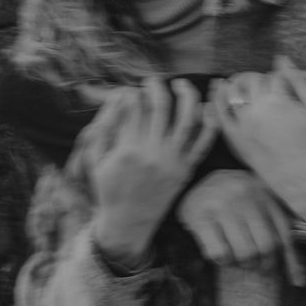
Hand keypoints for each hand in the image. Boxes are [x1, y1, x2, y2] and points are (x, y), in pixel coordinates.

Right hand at [83, 78, 215, 266]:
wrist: (128, 224)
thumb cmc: (109, 189)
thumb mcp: (96, 159)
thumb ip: (104, 127)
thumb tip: (119, 98)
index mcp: (128, 149)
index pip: (135, 106)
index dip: (134, 91)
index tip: (132, 90)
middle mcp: (152, 153)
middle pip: (161, 106)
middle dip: (157, 87)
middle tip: (152, 81)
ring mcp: (172, 161)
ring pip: (187, 119)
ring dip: (187, 96)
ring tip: (180, 85)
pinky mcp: (186, 170)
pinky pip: (203, 143)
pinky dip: (209, 123)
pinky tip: (206, 107)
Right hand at [176, 169, 305, 285]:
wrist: (196, 180)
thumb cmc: (235, 201)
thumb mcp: (259, 206)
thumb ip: (279, 233)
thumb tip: (301, 281)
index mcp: (262, 192)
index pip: (284, 233)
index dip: (293, 261)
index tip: (298, 282)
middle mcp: (244, 194)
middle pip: (266, 247)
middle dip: (264, 264)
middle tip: (256, 265)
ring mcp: (221, 204)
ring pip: (244, 253)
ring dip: (242, 264)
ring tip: (237, 257)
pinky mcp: (200, 216)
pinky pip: (220, 253)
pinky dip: (223, 260)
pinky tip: (220, 250)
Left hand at [211, 57, 305, 225]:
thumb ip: (300, 82)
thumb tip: (282, 58)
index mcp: (280, 100)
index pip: (274, 75)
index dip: (281, 77)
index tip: (287, 86)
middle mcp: (258, 110)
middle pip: (252, 80)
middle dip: (259, 78)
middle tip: (266, 85)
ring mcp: (245, 126)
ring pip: (233, 92)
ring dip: (236, 83)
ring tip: (241, 82)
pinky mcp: (237, 142)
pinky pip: (220, 116)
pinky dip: (216, 100)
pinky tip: (217, 89)